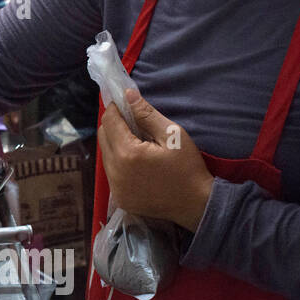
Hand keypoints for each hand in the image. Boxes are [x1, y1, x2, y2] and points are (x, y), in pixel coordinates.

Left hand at [98, 89, 213, 231]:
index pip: (109, 121)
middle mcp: (115, 171)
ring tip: (136, 142)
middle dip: (114, 125)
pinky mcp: (119, 197)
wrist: (197, 204)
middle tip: (132, 122)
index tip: (124, 104)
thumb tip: (127, 95)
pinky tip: (137, 162)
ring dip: (115, 143)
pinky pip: (111, 172)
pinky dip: (119, 162)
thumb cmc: (188, 167)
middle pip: (103, 137)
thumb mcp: (173, 135)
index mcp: (128, 153)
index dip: (115, 109)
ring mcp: (115, 187)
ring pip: (105, 154)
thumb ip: (147, 114)